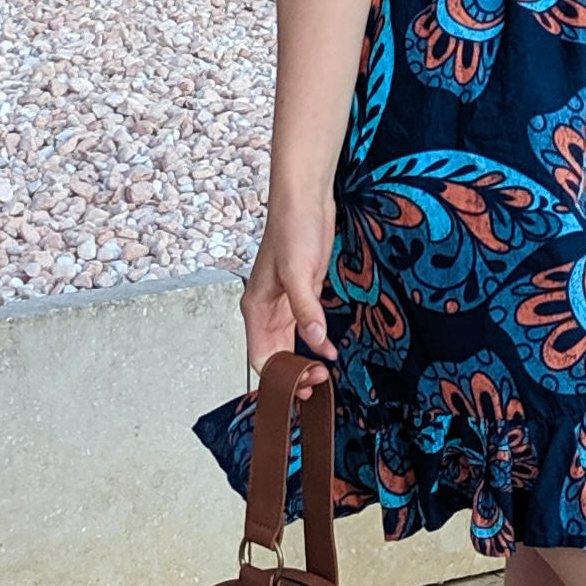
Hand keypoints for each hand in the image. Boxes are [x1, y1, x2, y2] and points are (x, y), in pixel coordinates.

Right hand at [241, 198, 337, 379]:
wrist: (307, 200)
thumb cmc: (292, 228)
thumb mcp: (298, 270)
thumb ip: (305, 308)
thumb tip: (315, 341)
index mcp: (256, 308)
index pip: (261, 356)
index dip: (280, 376)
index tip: (303, 385)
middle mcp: (267, 310)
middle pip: (275, 355)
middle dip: (293, 374)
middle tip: (318, 384)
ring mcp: (285, 304)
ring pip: (290, 345)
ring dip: (303, 362)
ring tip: (322, 376)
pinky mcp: (304, 295)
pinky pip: (306, 328)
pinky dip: (317, 343)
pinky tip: (330, 352)